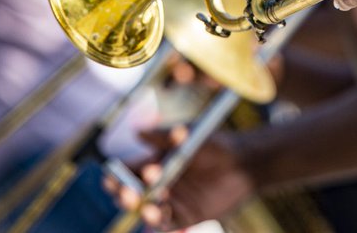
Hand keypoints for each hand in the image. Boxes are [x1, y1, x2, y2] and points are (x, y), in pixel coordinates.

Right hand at [106, 128, 253, 230]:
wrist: (245, 162)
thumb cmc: (216, 145)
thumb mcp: (189, 136)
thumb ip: (163, 137)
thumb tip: (137, 132)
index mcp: (154, 164)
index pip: (127, 173)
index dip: (116, 176)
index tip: (111, 176)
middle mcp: (158, 185)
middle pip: (131, 194)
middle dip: (123, 194)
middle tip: (127, 191)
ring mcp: (171, 202)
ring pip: (145, 211)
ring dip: (140, 208)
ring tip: (142, 203)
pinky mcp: (186, 216)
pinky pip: (166, 223)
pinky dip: (158, 220)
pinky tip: (155, 213)